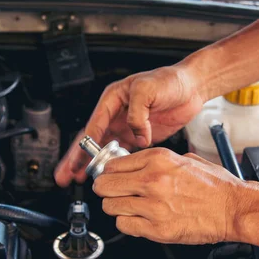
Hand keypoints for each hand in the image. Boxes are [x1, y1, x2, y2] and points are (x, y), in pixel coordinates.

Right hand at [54, 65, 205, 186]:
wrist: (192, 87)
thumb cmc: (170, 80)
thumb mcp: (148, 88)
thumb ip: (137, 112)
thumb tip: (136, 135)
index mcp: (113, 99)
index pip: (93, 126)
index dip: (84, 145)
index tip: (77, 161)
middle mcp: (117, 113)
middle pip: (91, 140)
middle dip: (76, 158)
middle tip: (65, 175)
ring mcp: (127, 126)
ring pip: (104, 148)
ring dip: (92, 164)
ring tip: (77, 179)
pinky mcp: (140, 136)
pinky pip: (123, 153)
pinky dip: (114, 165)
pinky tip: (108, 175)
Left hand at [92, 148, 258, 244]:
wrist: (234, 209)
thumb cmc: (216, 186)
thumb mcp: (185, 159)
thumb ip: (157, 161)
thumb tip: (135, 165)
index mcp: (158, 159)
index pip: (113, 164)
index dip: (108, 172)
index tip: (110, 177)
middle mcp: (153, 180)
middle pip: (105, 186)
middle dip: (105, 190)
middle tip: (112, 193)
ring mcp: (153, 205)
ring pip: (111, 207)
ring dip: (116, 208)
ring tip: (128, 208)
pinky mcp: (157, 229)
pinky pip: (125, 226)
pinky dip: (128, 224)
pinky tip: (138, 220)